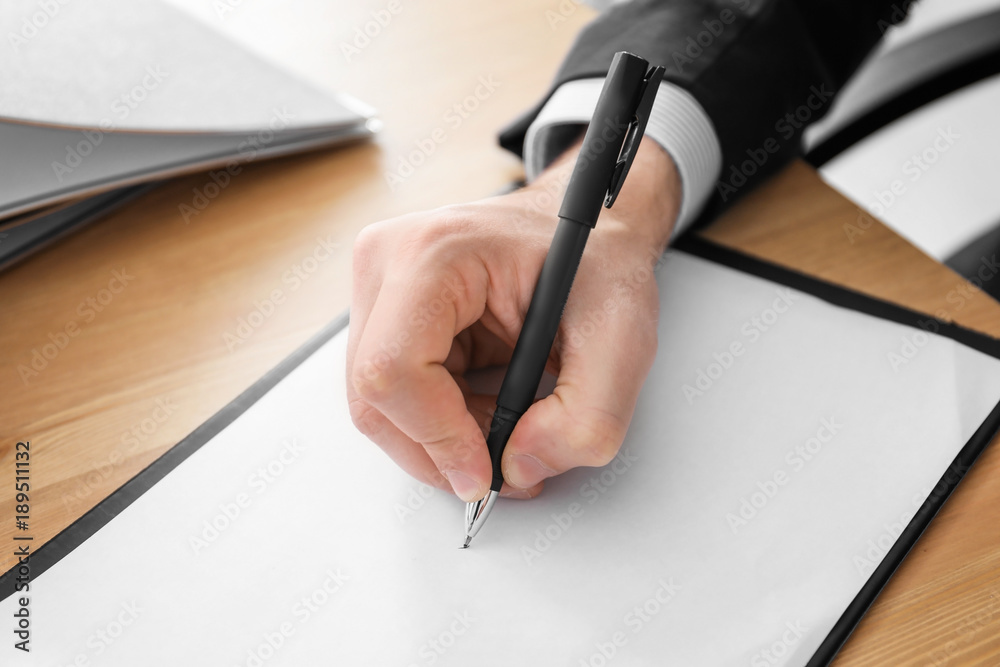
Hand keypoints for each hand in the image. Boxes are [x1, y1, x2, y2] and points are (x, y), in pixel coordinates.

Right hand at [347, 137, 679, 500]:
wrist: (587, 226)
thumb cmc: (597, 257)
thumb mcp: (622, 337)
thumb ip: (586, 418)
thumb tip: (518, 467)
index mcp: (436, 252)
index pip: (393, 369)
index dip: (437, 438)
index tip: (486, 471)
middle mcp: (389, 262)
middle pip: (374, 397)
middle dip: (441, 449)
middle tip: (506, 465)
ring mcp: (380, 288)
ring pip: (379, 406)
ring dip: (443, 439)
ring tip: (510, 428)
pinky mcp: (386, 314)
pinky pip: (394, 396)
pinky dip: (441, 422)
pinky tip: (488, 408)